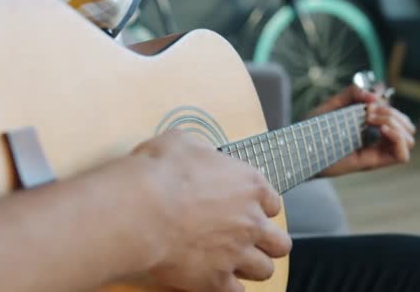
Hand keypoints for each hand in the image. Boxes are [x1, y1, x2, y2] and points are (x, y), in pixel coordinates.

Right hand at [131, 129, 291, 291]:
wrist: (140, 210)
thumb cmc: (159, 172)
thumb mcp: (180, 143)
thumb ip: (198, 150)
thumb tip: (194, 153)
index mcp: (248, 185)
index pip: (273, 203)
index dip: (260, 207)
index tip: (247, 209)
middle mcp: (251, 221)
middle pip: (280, 242)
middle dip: (267, 243)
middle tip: (248, 240)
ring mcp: (237, 253)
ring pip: (265, 270)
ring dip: (251, 267)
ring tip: (232, 262)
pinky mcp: (216, 280)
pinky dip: (229, 288)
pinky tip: (215, 280)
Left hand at [306, 85, 415, 176]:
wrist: (298, 147)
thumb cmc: (312, 129)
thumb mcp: (333, 104)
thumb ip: (352, 94)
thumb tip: (375, 96)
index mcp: (370, 129)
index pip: (399, 119)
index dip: (389, 108)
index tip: (368, 105)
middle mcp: (376, 141)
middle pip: (407, 127)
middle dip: (393, 114)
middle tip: (368, 113)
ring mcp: (375, 152)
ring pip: (409, 139)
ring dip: (395, 124)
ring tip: (370, 120)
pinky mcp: (371, 162)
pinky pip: (402, 156)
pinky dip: (399, 140)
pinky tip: (382, 131)